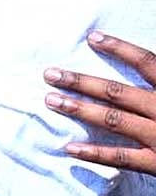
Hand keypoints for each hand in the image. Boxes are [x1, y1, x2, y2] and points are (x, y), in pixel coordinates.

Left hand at [43, 31, 155, 174]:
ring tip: (50, 101)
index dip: (121, 48)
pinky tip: (69, 148)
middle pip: (118, 92)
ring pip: (115, 121)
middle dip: (81, 82)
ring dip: (80, 110)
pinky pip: (123, 158)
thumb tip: (153, 58)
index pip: (149, 62)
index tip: (92, 37)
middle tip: (49, 74)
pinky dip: (95, 153)